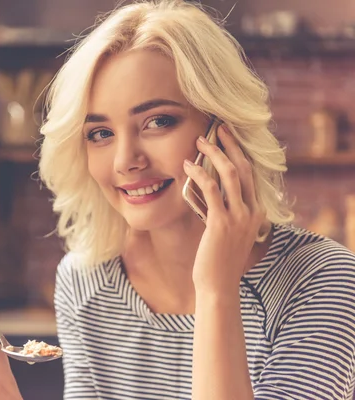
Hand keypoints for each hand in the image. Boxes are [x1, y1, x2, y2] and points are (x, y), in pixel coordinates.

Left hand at [183, 124, 265, 293]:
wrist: (218, 286)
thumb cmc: (218, 261)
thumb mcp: (226, 232)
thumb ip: (223, 211)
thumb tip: (208, 191)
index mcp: (256, 213)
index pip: (250, 175)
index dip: (239, 153)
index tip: (227, 138)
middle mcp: (252, 212)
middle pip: (244, 167)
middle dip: (230, 144)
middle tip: (217, 128)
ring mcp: (239, 217)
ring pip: (230, 173)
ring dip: (214, 153)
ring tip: (199, 141)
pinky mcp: (221, 223)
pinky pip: (211, 189)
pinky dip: (199, 173)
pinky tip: (187, 165)